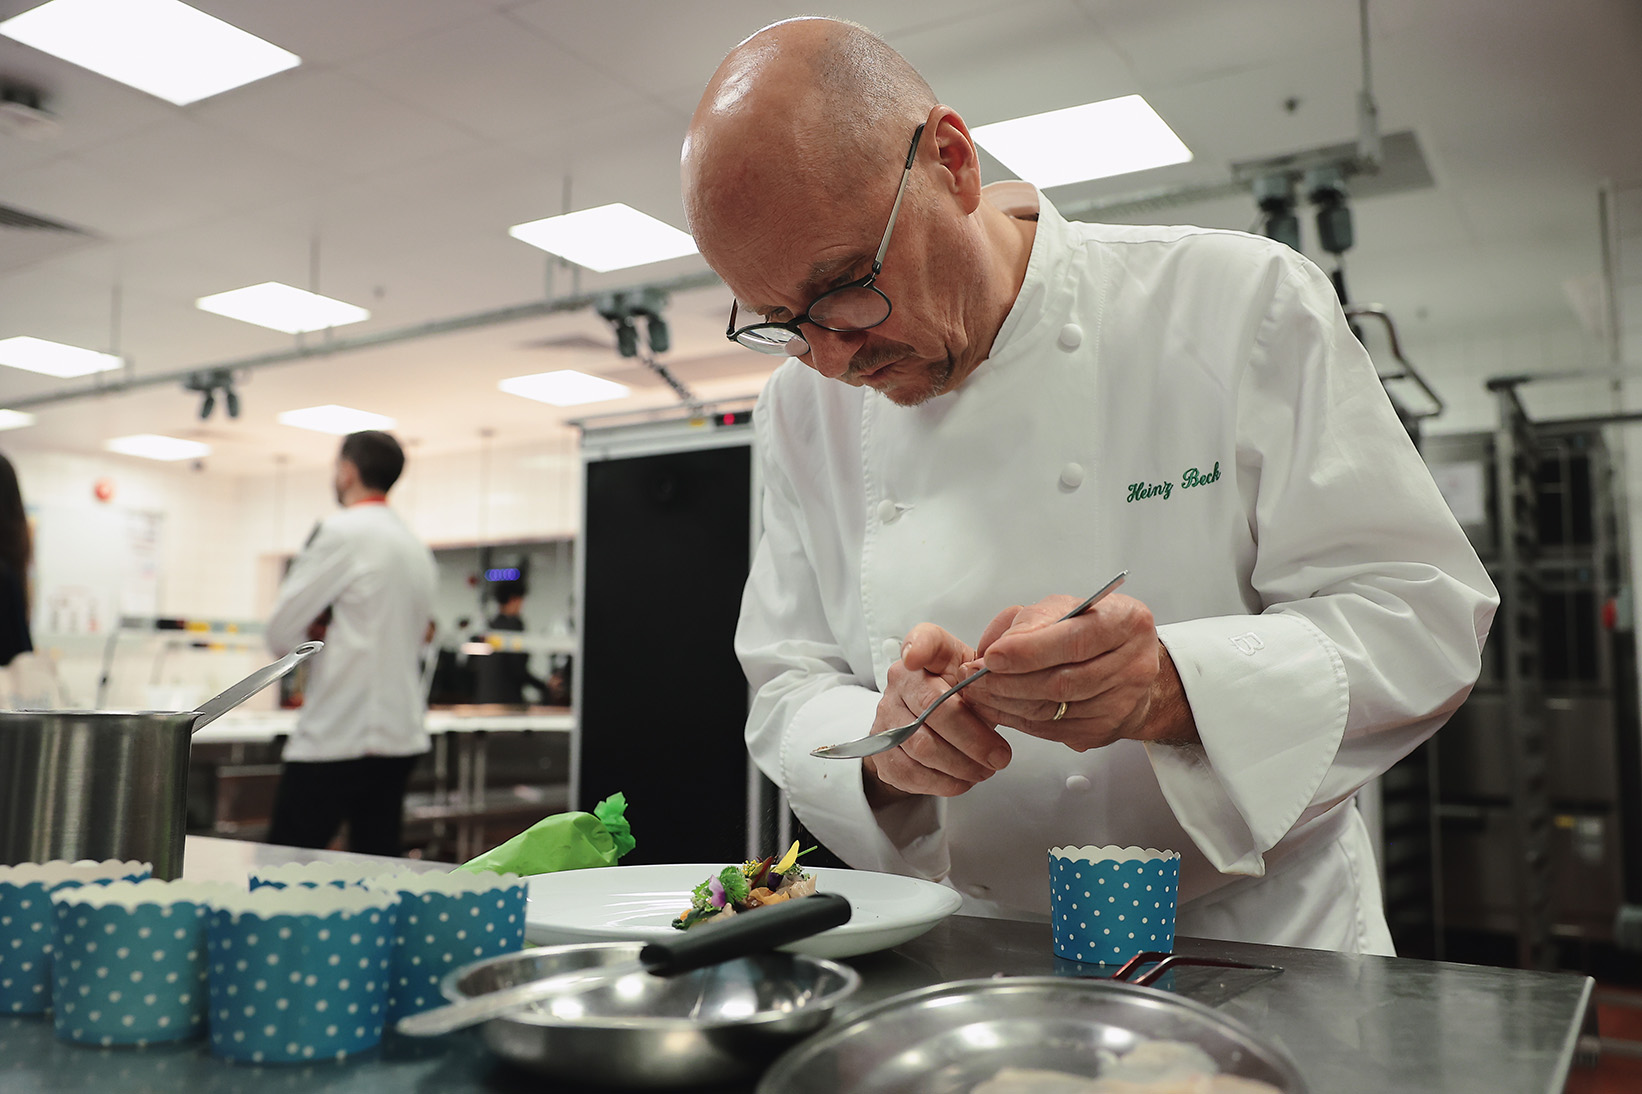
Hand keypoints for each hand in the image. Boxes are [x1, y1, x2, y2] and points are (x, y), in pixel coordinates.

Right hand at [862, 623, 1012, 804]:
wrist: (932, 731)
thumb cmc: (962, 700)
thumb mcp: (978, 683)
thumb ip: (988, 684)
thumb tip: (1002, 694)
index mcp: (929, 657)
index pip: (921, 641)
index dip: (916, 647)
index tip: (915, 658)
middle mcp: (900, 681)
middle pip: (932, 708)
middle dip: (972, 738)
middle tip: (1000, 756)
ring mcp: (886, 715)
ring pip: (922, 746)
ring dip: (961, 765)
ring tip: (985, 770)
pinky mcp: (881, 750)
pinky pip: (909, 771)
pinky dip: (942, 782)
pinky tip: (962, 780)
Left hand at [959, 593, 1195, 750]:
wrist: (1131, 663)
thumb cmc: (1093, 629)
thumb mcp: (1066, 607)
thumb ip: (1031, 620)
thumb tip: (994, 647)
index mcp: (1126, 622)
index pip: (1072, 641)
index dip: (1028, 652)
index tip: (992, 656)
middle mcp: (1133, 663)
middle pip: (1061, 681)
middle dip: (1008, 681)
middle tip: (972, 676)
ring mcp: (1122, 702)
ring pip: (1053, 709)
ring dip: (1007, 702)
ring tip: (977, 691)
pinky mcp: (1105, 729)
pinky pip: (1052, 729)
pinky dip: (1018, 719)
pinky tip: (997, 707)